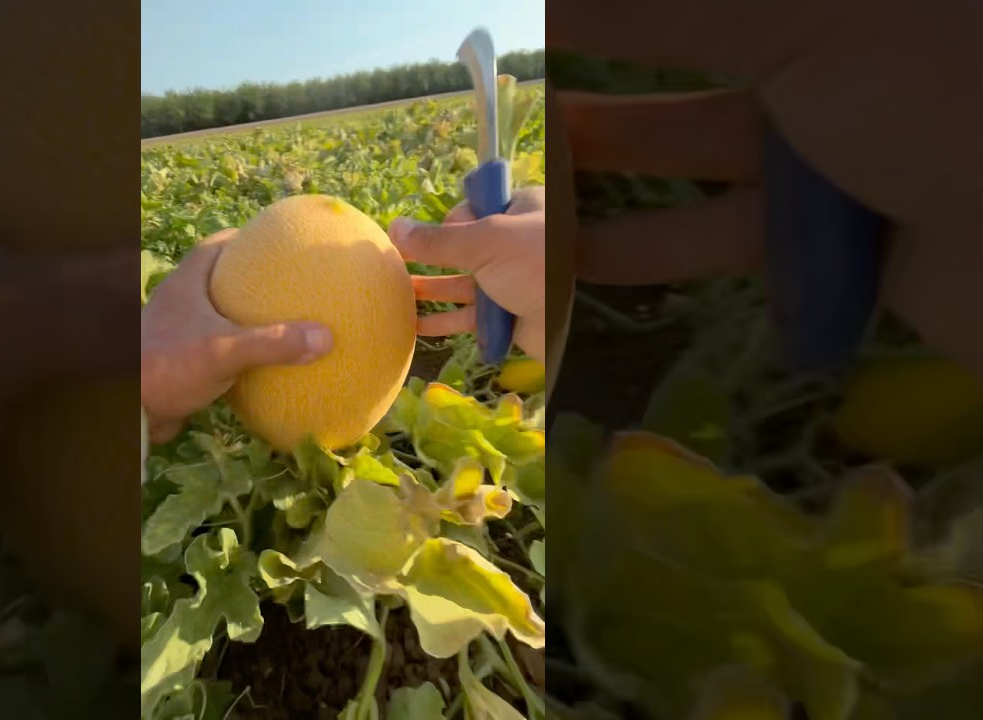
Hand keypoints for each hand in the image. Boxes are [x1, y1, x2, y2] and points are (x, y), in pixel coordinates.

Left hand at [141, 229, 332, 442]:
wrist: (130, 410)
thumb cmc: (169, 366)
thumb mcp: (224, 351)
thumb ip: (272, 343)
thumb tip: (324, 337)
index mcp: (186, 284)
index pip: (214, 245)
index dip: (242, 237)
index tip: (272, 238)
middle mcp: (179, 302)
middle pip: (217, 278)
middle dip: (248, 278)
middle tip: (284, 280)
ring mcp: (177, 332)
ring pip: (216, 315)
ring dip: (243, 316)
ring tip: (279, 318)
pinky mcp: (179, 361)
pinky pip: (216, 347)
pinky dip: (238, 349)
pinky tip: (262, 361)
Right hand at [388, 186, 546, 361]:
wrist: (579, 321)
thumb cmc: (536, 266)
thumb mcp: (486, 242)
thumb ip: (439, 239)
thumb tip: (394, 228)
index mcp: (520, 211)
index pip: (473, 209)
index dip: (450, 222)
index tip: (432, 237)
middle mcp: (515, 244)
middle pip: (463, 247)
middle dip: (430, 258)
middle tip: (394, 265)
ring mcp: (511, 281)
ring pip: (462, 283)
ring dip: (430, 290)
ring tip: (394, 293)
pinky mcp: (507, 314)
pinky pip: (469, 315)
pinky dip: (444, 320)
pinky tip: (415, 325)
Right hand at [553, 0, 982, 377]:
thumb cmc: (941, 91)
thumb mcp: (798, 21)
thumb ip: (666, 7)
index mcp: (827, 1)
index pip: (698, 3)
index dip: (616, 15)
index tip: (545, 20)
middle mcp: (835, 57)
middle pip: (688, 57)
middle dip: (599, 70)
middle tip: (516, 94)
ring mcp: (833, 151)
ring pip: (693, 151)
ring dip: (605, 165)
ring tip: (517, 173)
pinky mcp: (828, 242)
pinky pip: (720, 238)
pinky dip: (647, 249)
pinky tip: (568, 261)